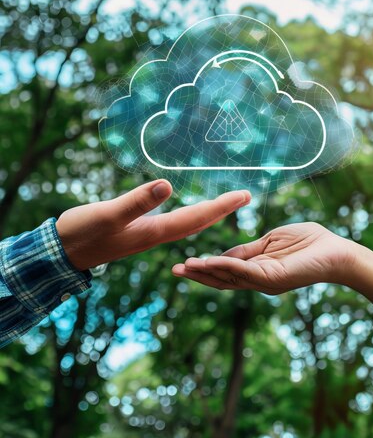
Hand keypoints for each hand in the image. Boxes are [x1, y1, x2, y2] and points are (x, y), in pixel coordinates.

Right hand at [56, 180, 250, 270]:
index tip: (245, 196)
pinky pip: (172, 223)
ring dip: (207, 213)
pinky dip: (187, 215)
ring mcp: (147, 235)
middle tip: (244, 197)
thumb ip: (136, 202)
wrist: (63, 253)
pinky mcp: (137, 232)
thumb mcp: (108, 214)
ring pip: (186, 225)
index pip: (196, 218)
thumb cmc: (83, 233)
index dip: (221, 206)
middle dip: (221, 210)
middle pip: (197, 222)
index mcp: (154, 232)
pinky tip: (186, 210)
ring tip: (224, 204)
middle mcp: (156, 235)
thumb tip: (167, 184)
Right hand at [172, 222, 372, 307]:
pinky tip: (210, 262)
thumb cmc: (308, 242)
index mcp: (257, 269)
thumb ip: (248, 249)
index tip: (184, 263)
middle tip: (175, 269)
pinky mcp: (274, 278)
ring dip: (207, 272)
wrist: (336, 250)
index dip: (205, 267)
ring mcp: (265, 281)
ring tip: (185, 268)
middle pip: (222, 280)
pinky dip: (226, 267)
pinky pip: (246, 272)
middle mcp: (258, 279)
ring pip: (230, 278)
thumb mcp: (270, 241)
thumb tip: (223, 255)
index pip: (226, 270)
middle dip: (198, 275)